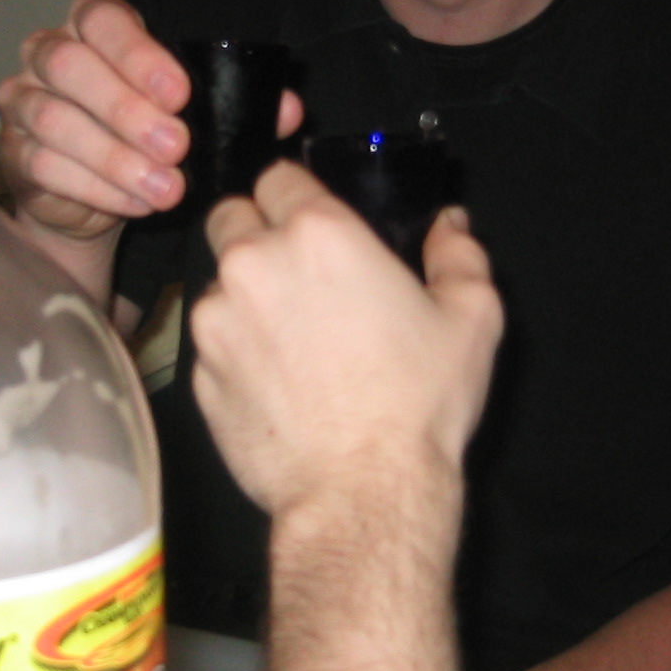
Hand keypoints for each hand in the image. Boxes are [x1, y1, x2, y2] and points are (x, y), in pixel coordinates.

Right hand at [0, 0, 301, 244]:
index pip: (103, 20)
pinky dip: (99, 188)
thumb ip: (238, 106)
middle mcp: (48, 57)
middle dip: (126, 107)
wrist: (98, 198)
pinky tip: (138, 203)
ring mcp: (24, 104)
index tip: (180, 94)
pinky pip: (47, 166)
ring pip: (56, 120)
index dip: (138, 54)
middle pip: (70, 65)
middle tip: (177, 147)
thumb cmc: (149, 139)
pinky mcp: (17, 155)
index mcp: (93, 29)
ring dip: (116, 157)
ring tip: (167, 188)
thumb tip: (288, 109)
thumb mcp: (195, 116)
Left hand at [191, 163, 503, 533]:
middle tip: (297, 272)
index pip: (278, 176)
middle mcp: (254, 264)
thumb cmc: (418, 405)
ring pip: (218, 283)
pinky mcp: (199, 374)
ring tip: (293, 339)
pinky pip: (211, 343)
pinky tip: (279, 382)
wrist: (363, 494)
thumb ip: (459, 254)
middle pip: (231, 216)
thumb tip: (450, 226)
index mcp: (319, 233)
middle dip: (256, 232)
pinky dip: (236, 351)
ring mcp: (216, 321)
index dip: (296, 194)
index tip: (313, 220)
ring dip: (245, 295)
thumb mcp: (471, 318)